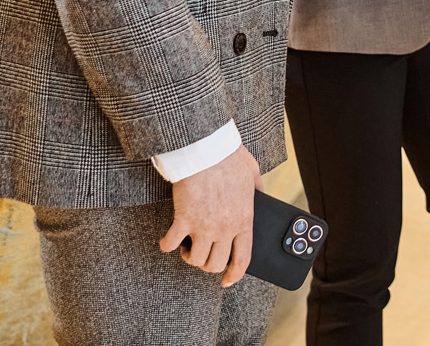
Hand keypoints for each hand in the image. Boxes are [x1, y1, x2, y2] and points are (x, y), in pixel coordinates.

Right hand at [159, 145, 259, 287]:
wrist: (206, 148)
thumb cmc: (229, 157)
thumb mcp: (253, 174)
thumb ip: (258, 191)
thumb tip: (262, 199)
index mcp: (244, 220)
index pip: (242, 259)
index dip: (234, 274)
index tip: (227, 281)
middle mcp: (224, 228)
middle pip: (215, 264)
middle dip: (208, 265)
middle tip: (203, 255)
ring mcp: (203, 226)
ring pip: (194, 259)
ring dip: (189, 256)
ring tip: (186, 246)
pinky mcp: (183, 219)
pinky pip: (170, 245)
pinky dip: (167, 245)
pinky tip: (167, 240)